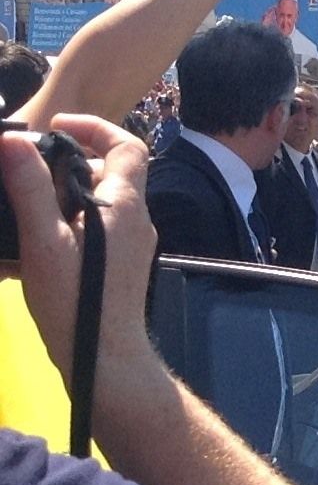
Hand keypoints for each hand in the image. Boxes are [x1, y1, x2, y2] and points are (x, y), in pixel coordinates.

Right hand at [9, 116, 158, 379]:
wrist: (103, 358)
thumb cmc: (75, 298)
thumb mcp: (43, 239)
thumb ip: (30, 188)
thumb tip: (13, 140)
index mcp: (125, 203)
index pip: (127, 146)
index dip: (96, 128)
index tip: (57, 126)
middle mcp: (136, 218)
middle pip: (108, 173)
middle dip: (68, 165)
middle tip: (27, 172)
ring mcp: (132, 244)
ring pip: (98, 204)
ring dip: (62, 198)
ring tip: (22, 210)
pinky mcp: (120, 267)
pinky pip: (95, 232)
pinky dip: (66, 226)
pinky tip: (31, 246)